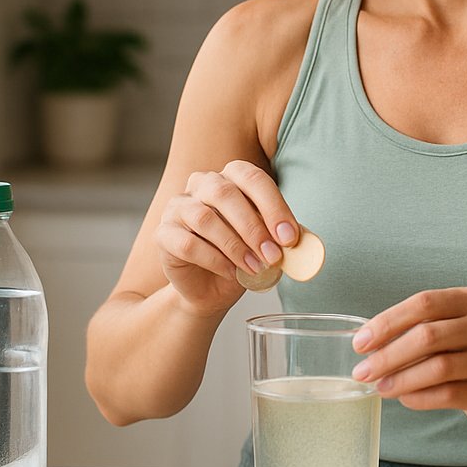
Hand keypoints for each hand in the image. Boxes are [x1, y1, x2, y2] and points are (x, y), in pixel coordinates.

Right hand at [155, 161, 298, 315]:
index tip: (289, 237)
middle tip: (274, 256)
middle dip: (254, 227)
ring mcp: (178, 207)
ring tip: (255, 267)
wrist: (210, 288)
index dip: (273, 206)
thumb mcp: (268, 243)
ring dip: (235, 246)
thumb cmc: (242, 257)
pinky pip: (188, 243)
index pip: (252, 178)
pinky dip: (215, 260)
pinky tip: (231, 272)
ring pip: (204, 218)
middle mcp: (201, 184)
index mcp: (230, 177)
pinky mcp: (164, 234)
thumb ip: (282, 237)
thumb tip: (303, 240)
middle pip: (225, 194)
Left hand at [350, 287, 466, 427]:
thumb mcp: (447, 327)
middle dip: (388, 355)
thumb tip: (365, 343)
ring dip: (401, 379)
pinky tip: (404, 399)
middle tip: (363, 372)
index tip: (360, 343)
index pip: (423, 303)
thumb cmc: (465, 349)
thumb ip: (413, 328)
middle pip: (428, 336)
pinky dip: (419, 398)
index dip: (387, 322)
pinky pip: (448, 395)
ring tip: (380, 388)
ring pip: (438, 367)